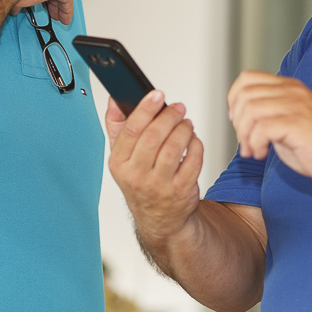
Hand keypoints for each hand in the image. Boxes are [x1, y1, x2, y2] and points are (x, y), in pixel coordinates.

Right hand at [107, 91, 203, 242]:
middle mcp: (137, 176)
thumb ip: (117, 126)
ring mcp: (160, 185)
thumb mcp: (122, 157)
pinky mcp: (181, 190)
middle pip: (153, 136)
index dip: (145, 109)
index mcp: (119, 163)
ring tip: (185, 123)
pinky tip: (192, 140)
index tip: (157, 94)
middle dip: (169, 116)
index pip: (130, 131)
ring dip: (183, 128)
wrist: (159, 218)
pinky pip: (193, 159)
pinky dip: (196, 144)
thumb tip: (114, 100)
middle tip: (178, 108)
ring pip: (174, 147)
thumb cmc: (140, 180)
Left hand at [227, 70, 311, 188]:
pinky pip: (262, 127)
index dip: (234, 100)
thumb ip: (268, 113)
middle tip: (246, 142)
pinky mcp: (298, 123)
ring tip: (253, 150)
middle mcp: (293, 91)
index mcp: (290, 87)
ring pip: (250, 109)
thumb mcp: (288, 122)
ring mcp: (296, 105)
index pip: (247, 78)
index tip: (238, 122)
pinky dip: (255, 143)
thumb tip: (239, 116)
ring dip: (244, 134)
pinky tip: (262, 153)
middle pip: (244, 94)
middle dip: (237, 122)